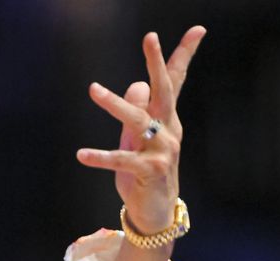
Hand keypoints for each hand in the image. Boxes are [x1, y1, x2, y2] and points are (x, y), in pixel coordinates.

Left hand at [76, 27, 205, 233]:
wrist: (155, 212)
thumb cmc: (145, 172)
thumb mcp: (138, 139)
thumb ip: (139, 110)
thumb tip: (137, 84)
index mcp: (168, 119)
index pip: (175, 81)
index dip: (184, 54)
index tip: (198, 29)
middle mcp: (169, 130)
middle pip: (165, 90)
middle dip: (156, 62)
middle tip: (151, 36)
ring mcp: (162, 150)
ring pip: (138, 121)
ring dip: (114, 104)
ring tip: (93, 89)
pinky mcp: (150, 171)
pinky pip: (122, 160)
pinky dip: (100, 157)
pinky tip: (82, 154)